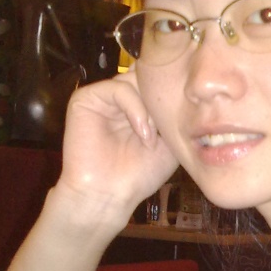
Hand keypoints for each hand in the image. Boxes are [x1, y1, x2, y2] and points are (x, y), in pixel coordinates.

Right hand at [57, 68, 177, 217]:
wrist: (108, 196)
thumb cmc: (139, 174)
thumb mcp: (170, 140)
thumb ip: (174, 112)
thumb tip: (185, 89)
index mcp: (137, 103)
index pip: (156, 79)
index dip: (172, 91)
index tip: (186, 116)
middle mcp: (119, 96)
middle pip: (146, 74)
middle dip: (161, 100)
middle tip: (167, 128)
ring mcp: (102, 96)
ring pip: (134, 80)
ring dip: (150, 108)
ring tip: (153, 138)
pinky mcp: (85, 99)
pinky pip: (117, 88)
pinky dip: (136, 110)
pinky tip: (143, 133)